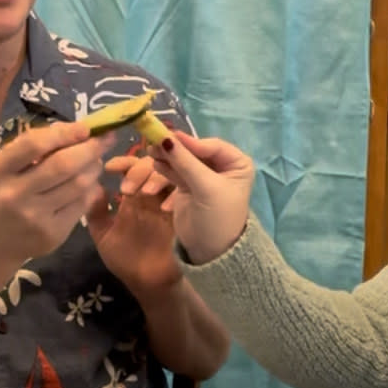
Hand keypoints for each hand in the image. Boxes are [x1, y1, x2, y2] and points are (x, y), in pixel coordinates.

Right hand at [0, 122, 111, 262]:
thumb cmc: (3, 194)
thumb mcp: (5, 168)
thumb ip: (35, 147)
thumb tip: (78, 128)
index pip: (34, 144)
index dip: (65, 133)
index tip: (85, 127)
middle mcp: (13, 194)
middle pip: (63, 164)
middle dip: (90, 148)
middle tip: (104, 139)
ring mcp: (34, 217)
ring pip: (79, 184)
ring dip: (94, 168)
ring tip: (95, 161)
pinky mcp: (53, 234)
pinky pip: (82, 204)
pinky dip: (91, 189)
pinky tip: (89, 183)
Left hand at [86, 155, 181, 295]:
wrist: (149, 285)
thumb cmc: (126, 260)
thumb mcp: (103, 236)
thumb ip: (95, 213)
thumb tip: (93, 186)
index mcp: (133, 194)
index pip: (130, 165)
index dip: (122, 161)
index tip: (109, 168)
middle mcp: (152, 193)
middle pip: (152, 163)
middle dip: (139, 169)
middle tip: (127, 188)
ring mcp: (171, 202)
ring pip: (171, 173)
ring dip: (157, 178)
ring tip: (144, 194)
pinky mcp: (186, 212)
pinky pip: (186, 193)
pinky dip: (175, 195)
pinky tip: (164, 208)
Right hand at [149, 130, 254, 263]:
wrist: (210, 252)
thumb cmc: (218, 218)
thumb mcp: (206, 188)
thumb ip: (186, 162)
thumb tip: (166, 137)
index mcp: (237, 163)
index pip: (211, 146)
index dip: (191, 142)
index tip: (169, 136)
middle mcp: (221, 166)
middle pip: (195, 151)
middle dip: (176, 148)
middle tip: (154, 141)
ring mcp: (203, 176)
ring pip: (183, 159)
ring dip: (167, 155)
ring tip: (150, 151)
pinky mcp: (187, 186)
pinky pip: (175, 171)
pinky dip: (165, 167)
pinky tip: (154, 162)